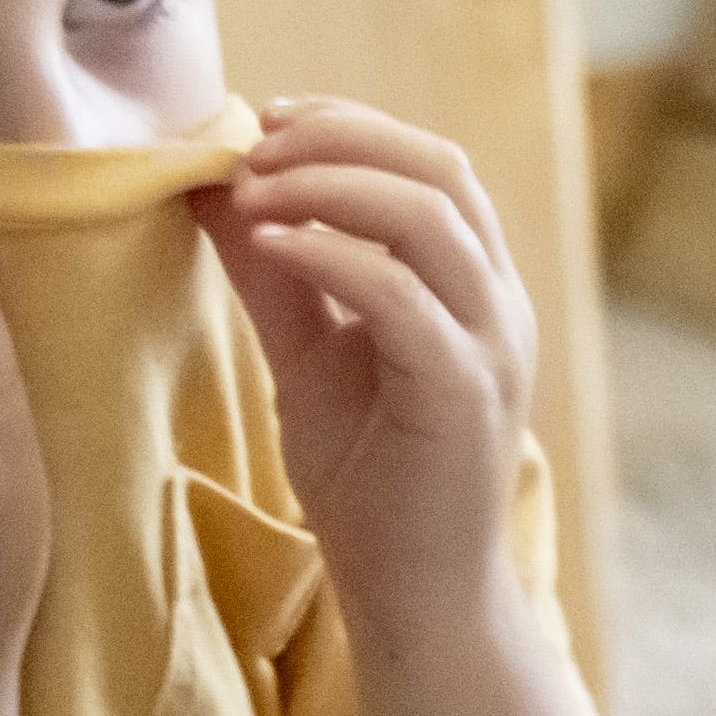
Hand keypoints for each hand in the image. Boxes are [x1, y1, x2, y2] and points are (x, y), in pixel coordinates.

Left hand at [201, 100, 532, 608]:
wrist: (415, 595)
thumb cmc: (372, 484)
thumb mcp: (310, 360)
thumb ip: (279, 278)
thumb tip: (217, 190)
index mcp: (475, 289)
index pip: (434, 167)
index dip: (352, 126)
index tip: (265, 120)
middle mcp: (498, 306)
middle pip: (442, 171)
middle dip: (342, 138)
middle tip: (252, 145)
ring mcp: (490, 347)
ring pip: (430, 217)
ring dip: (330, 185)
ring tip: (250, 189)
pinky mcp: (462, 392)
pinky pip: (401, 295)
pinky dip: (331, 254)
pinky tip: (266, 242)